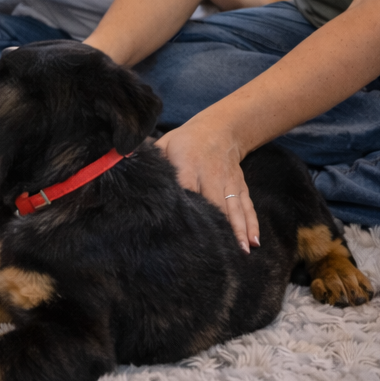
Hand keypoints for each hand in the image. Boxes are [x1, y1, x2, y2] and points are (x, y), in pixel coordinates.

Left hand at [155, 119, 259, 251]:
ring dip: (239, 230)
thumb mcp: (165, 144)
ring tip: (242, 252)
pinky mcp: (240, 187)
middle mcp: (211, 175)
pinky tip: (254, 242)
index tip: (184, 230)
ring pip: (234, 208)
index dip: (187, 208)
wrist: (221, 128)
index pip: (187, 188)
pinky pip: (247, 207)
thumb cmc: (185, 141)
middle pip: (215, 203)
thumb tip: (125, 168)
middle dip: (218, 227)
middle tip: (217, 252)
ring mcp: (228, 183)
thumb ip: (151, 160)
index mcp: (188, 165)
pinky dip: (252, 224)